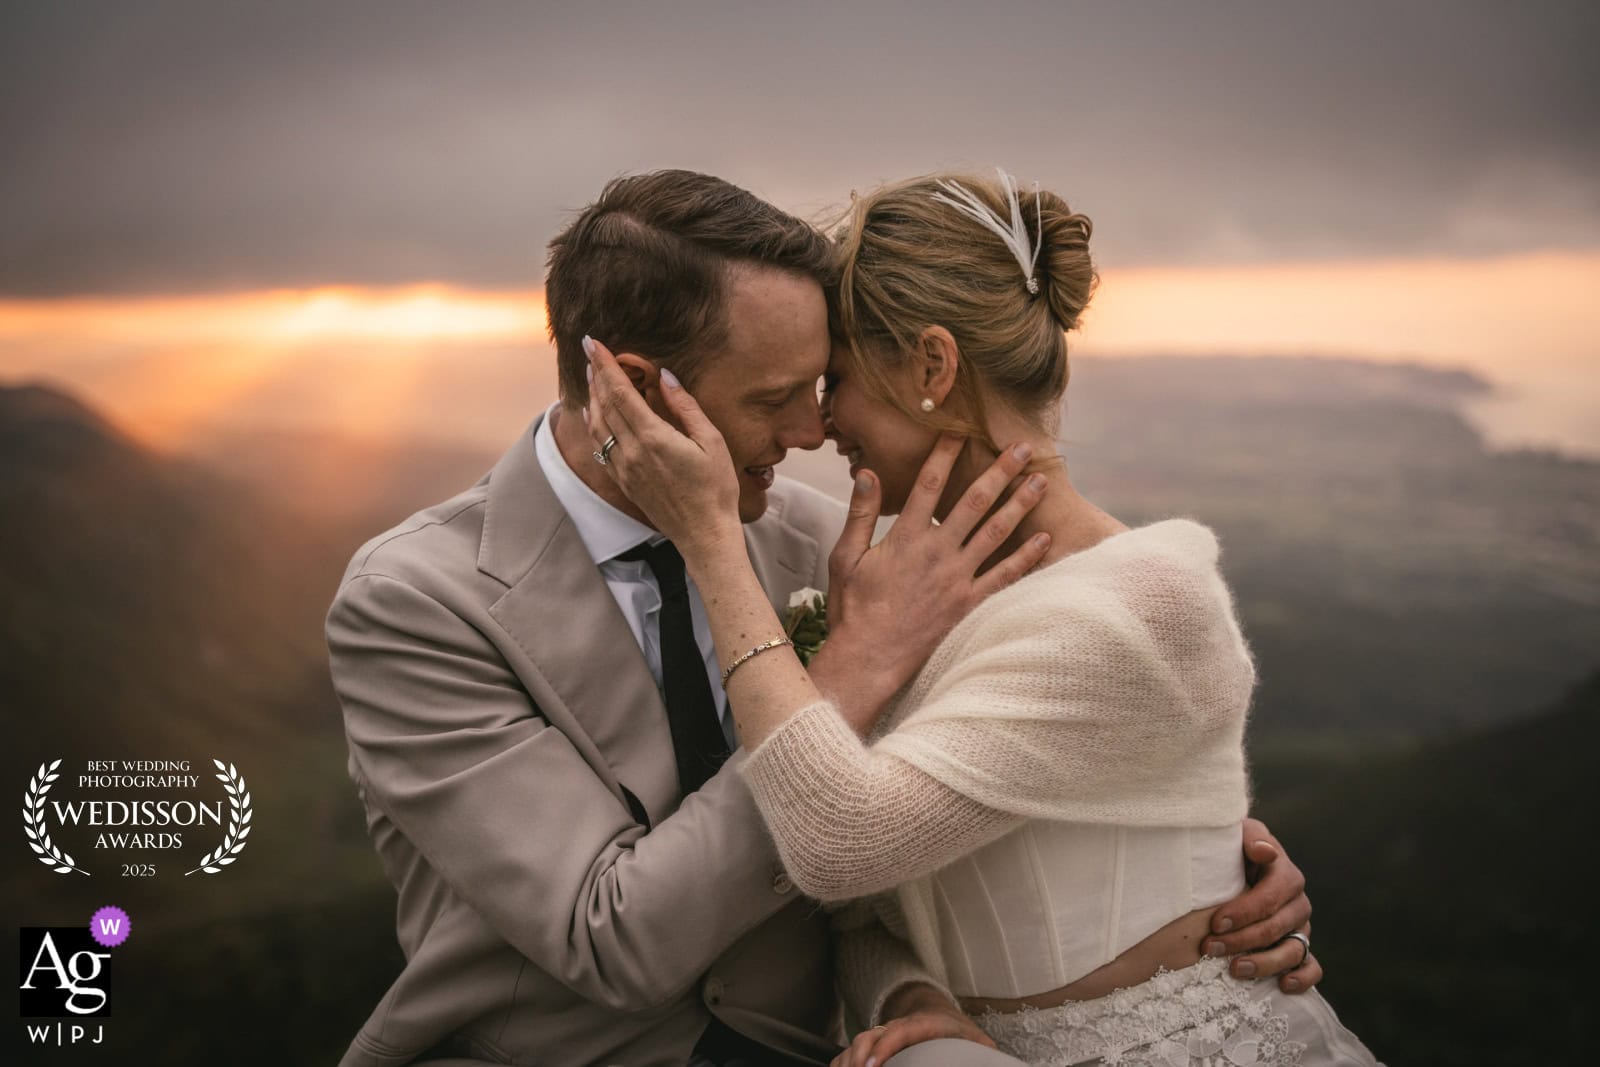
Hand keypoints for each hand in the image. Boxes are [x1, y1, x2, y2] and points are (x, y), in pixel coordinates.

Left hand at [582, 336, 741, 552]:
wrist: (703, 534)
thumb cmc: (715, 489)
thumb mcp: (711, 442)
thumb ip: (686, 407)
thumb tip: (665, 377)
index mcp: (653, 438)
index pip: (620, 392)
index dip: (605, 365)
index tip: (594, 343)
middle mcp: (632, 452)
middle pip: (605, 405)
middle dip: (596, 375)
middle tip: (591, 353)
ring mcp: (624, 469)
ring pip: (598, 426)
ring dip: (592, 398)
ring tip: (592, 378)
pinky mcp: (624, 482)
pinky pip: (600, 447)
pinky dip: (594, 425)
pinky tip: (594, 415)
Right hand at [812, 436, 1050, 732]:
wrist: (869, 658)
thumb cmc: (853, 609)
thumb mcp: (845, 557)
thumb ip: (860, 513)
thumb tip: (867, 472)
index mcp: (906, 536)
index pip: (929, 483)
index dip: (945, 453)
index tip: (959, 431)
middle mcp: (937, 551)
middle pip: (975, 500)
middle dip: (1001, 470)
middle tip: (1023, 447)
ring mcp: (957, 578)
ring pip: (997, 532)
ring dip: (1021, 504)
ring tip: (1040, 483)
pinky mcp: (970, 603)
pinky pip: (1006, 576)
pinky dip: (1028, 557)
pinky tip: (1046, 540)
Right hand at [832, 990, 995, 1066]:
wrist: (938, 1013)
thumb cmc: (957, 1032)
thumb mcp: (974, 1040)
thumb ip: (981, 1051)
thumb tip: (991, 1059)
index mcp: (923, 1026)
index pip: (899, 1033)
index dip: (883, 1047)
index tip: (872, 1065)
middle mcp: (898, 1027)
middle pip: (871, 1036)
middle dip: (858, 1057)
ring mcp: (884, 1033)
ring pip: (858, 1041)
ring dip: (848, 1060)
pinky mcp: (875, 1042)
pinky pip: (852, 1050)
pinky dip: (842, 1061)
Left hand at [1203, 817, 1321, 992]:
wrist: (1235, 865)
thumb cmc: (1233, 850)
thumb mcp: (1238, 835)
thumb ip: (1251, 838)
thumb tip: (1264, 852)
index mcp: (1286, 875)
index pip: (1269, 897)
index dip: (1243, 912)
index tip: (1215, 923)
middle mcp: (1297, 903)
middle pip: (1276, 927)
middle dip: (1241, 940)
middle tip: (1210, 948)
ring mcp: (1300, 928)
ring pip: (1293, 951)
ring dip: (1265, 964)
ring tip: (1235, 969)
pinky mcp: (1300, 947)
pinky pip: (1311, 967)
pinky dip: (1302, 978)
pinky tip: (1283, 985)